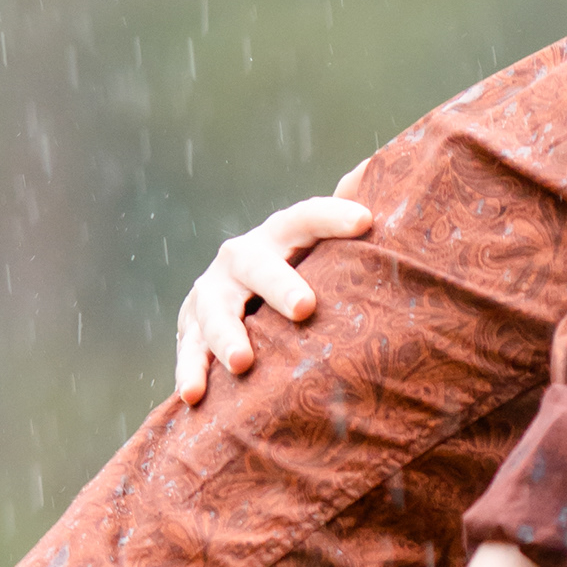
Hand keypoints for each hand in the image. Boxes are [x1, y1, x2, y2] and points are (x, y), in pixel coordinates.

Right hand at [172, 191, 374, 402]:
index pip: (306, 218)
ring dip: (227, 335)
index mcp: (280, 236)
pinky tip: (194, 394)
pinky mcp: (190, 329)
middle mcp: (241, 258)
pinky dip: (190, 371)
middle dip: (279, 284)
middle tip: (305, 308)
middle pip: (257, 265)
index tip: (366, 222)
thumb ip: (350, 218)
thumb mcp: (327, 253)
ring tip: (243, 362)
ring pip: (215, 310)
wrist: (245, 305)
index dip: (333, 216)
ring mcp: (211, 293)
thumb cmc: (305, 276)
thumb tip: (378, 171)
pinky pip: (189, 351)